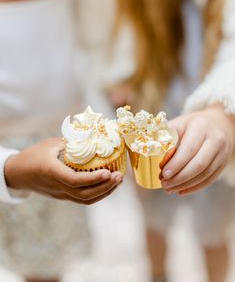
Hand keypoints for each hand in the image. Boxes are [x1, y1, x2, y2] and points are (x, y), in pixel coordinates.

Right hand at [5, 138, 122, 204]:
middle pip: (84, 194)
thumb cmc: (34, 154)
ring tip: (117, 181)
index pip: (75, 180)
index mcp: (52, 172)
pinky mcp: (63, 196)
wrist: (19, 173)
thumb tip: (94, 137)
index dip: (93, 179)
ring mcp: (60, 194)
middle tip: (119, 176)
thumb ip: (71, 142)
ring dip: (104, 192)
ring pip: (85, 199)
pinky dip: (97, 194)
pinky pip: (82, 199)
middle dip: (105, 187)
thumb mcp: (51, 143)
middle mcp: (57, 186)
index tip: (108, 172)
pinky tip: (107, 185)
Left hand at [161, 105, 234, 195]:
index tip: (163, 173)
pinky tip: (181, 190)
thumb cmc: (192, 125)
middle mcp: (215, 140)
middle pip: (199, 164)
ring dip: (185, 184)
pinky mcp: (223, 163)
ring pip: (205, 174)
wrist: (218, 124)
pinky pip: (210, 179)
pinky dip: (194, 187)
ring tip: (169, 188)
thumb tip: (148, 149)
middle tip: (164, 183)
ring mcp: (222, 153)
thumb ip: (165, 135)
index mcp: (201, 127)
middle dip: (179, 177)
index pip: (190, 148)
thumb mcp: (179, 123)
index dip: (176, 163)